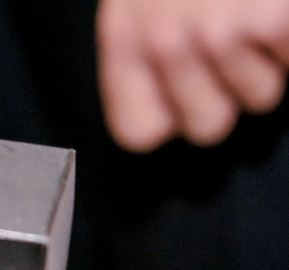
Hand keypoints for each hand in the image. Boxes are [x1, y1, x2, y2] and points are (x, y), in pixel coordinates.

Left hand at [98, 0, 288, 150]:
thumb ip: (140, 51)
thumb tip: (163, 104)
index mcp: (123, 39)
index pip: (138, 132)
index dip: (169, 123)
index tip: (179, 102)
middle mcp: (164, 44)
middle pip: (207, 129)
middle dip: (227, 97)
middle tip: (229, 55)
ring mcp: (218, 34)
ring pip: (259, 98)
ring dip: (265, 64)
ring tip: (249, 19)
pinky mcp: (268, 20)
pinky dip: (288, 43)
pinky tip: (270, 9)